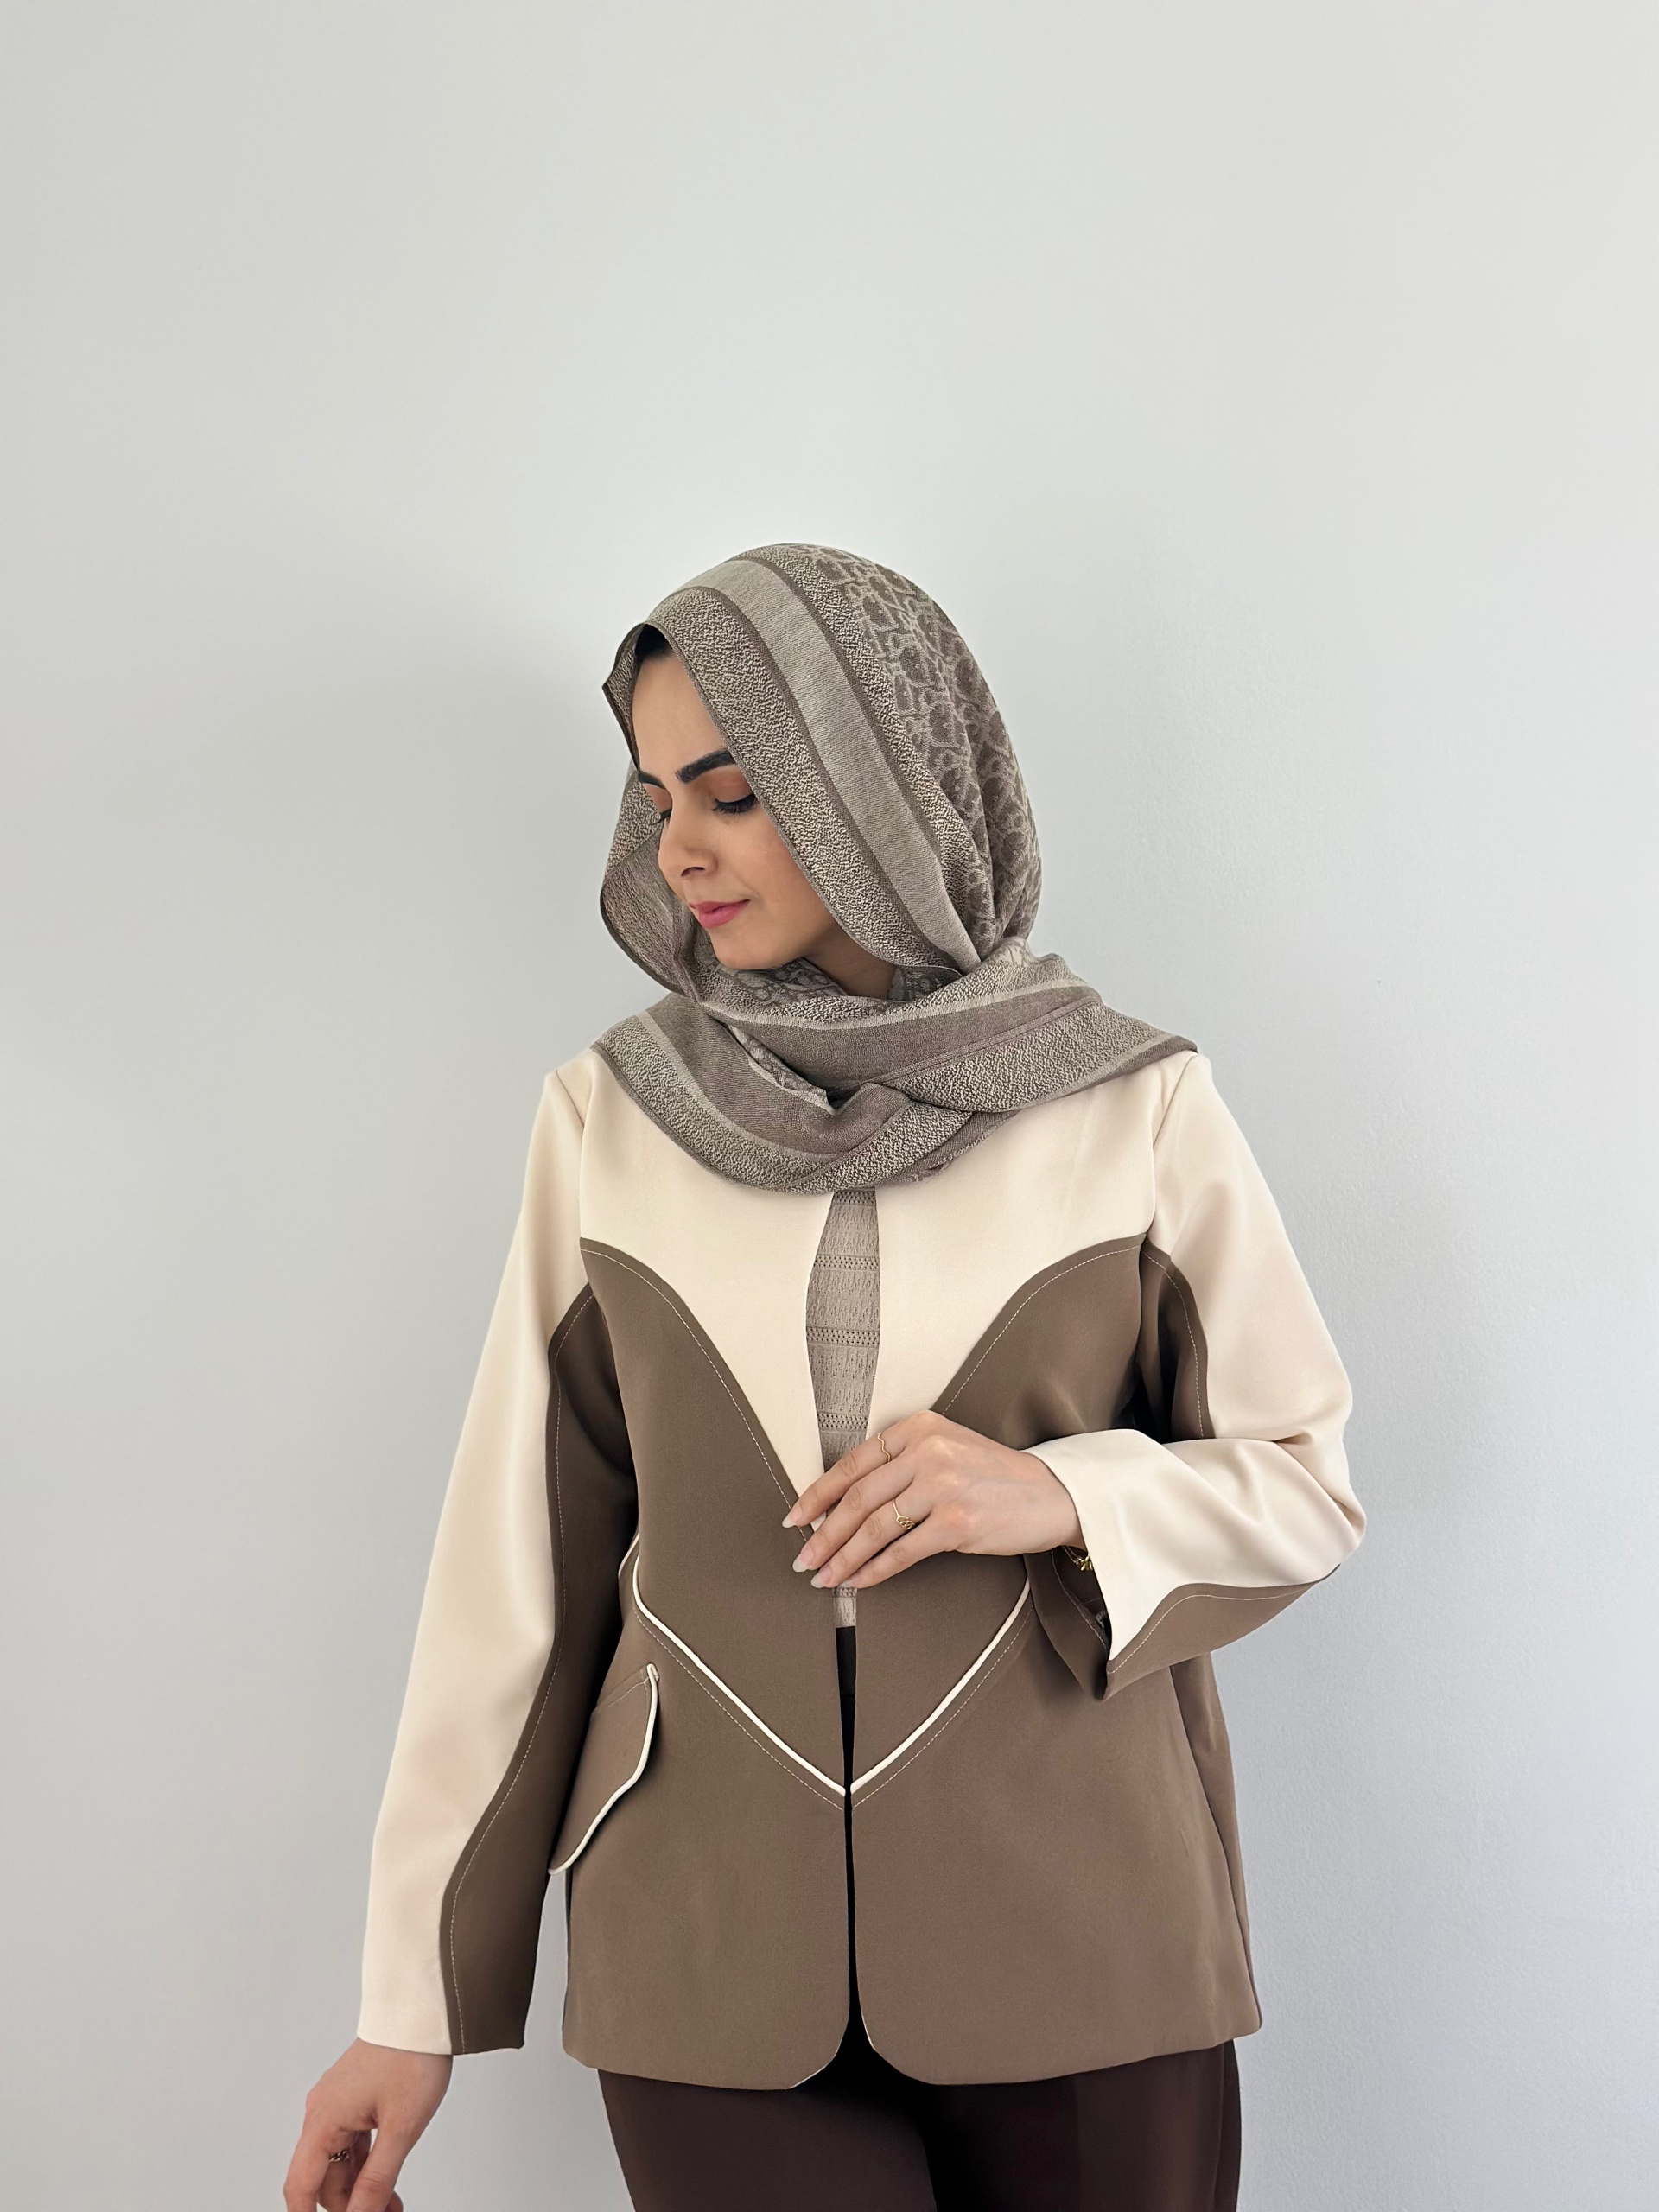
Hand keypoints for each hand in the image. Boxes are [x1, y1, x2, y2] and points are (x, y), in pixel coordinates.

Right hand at [284, 2038, 450, 2211]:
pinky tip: (387, 2180)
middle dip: (351, 2205)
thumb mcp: (401, 2128)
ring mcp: (338, 2103)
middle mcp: (323, 2112)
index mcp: (323, 2120)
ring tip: (393, 2205)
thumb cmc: (411, 2056)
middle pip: (324, 2177)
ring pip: (340, 2161)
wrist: (423, 2012)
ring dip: (362, 2187)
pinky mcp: (354, 2097)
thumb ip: (378, 2179)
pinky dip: (368, 2164)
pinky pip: (352, 2142)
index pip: (301, 2186)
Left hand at [783, 1411, 1083, 1591]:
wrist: (1050, 1495)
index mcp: (918, 1427)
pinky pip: (902, 1552)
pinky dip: (875, 1570)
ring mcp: (943, 1486)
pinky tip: (859, 1580)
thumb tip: (841, 1504)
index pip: (853, 1464)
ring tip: (824, 1576)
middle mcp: (928, 1451)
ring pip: (874, 1528)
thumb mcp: (945, 1449)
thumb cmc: (993, 1476)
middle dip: (823, 1533)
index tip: (795, 1517)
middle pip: (858, 1499)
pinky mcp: (957, 1523)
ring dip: (843, 1557)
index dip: (817, 1494)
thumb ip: (900, 1464)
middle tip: (804, 1557)